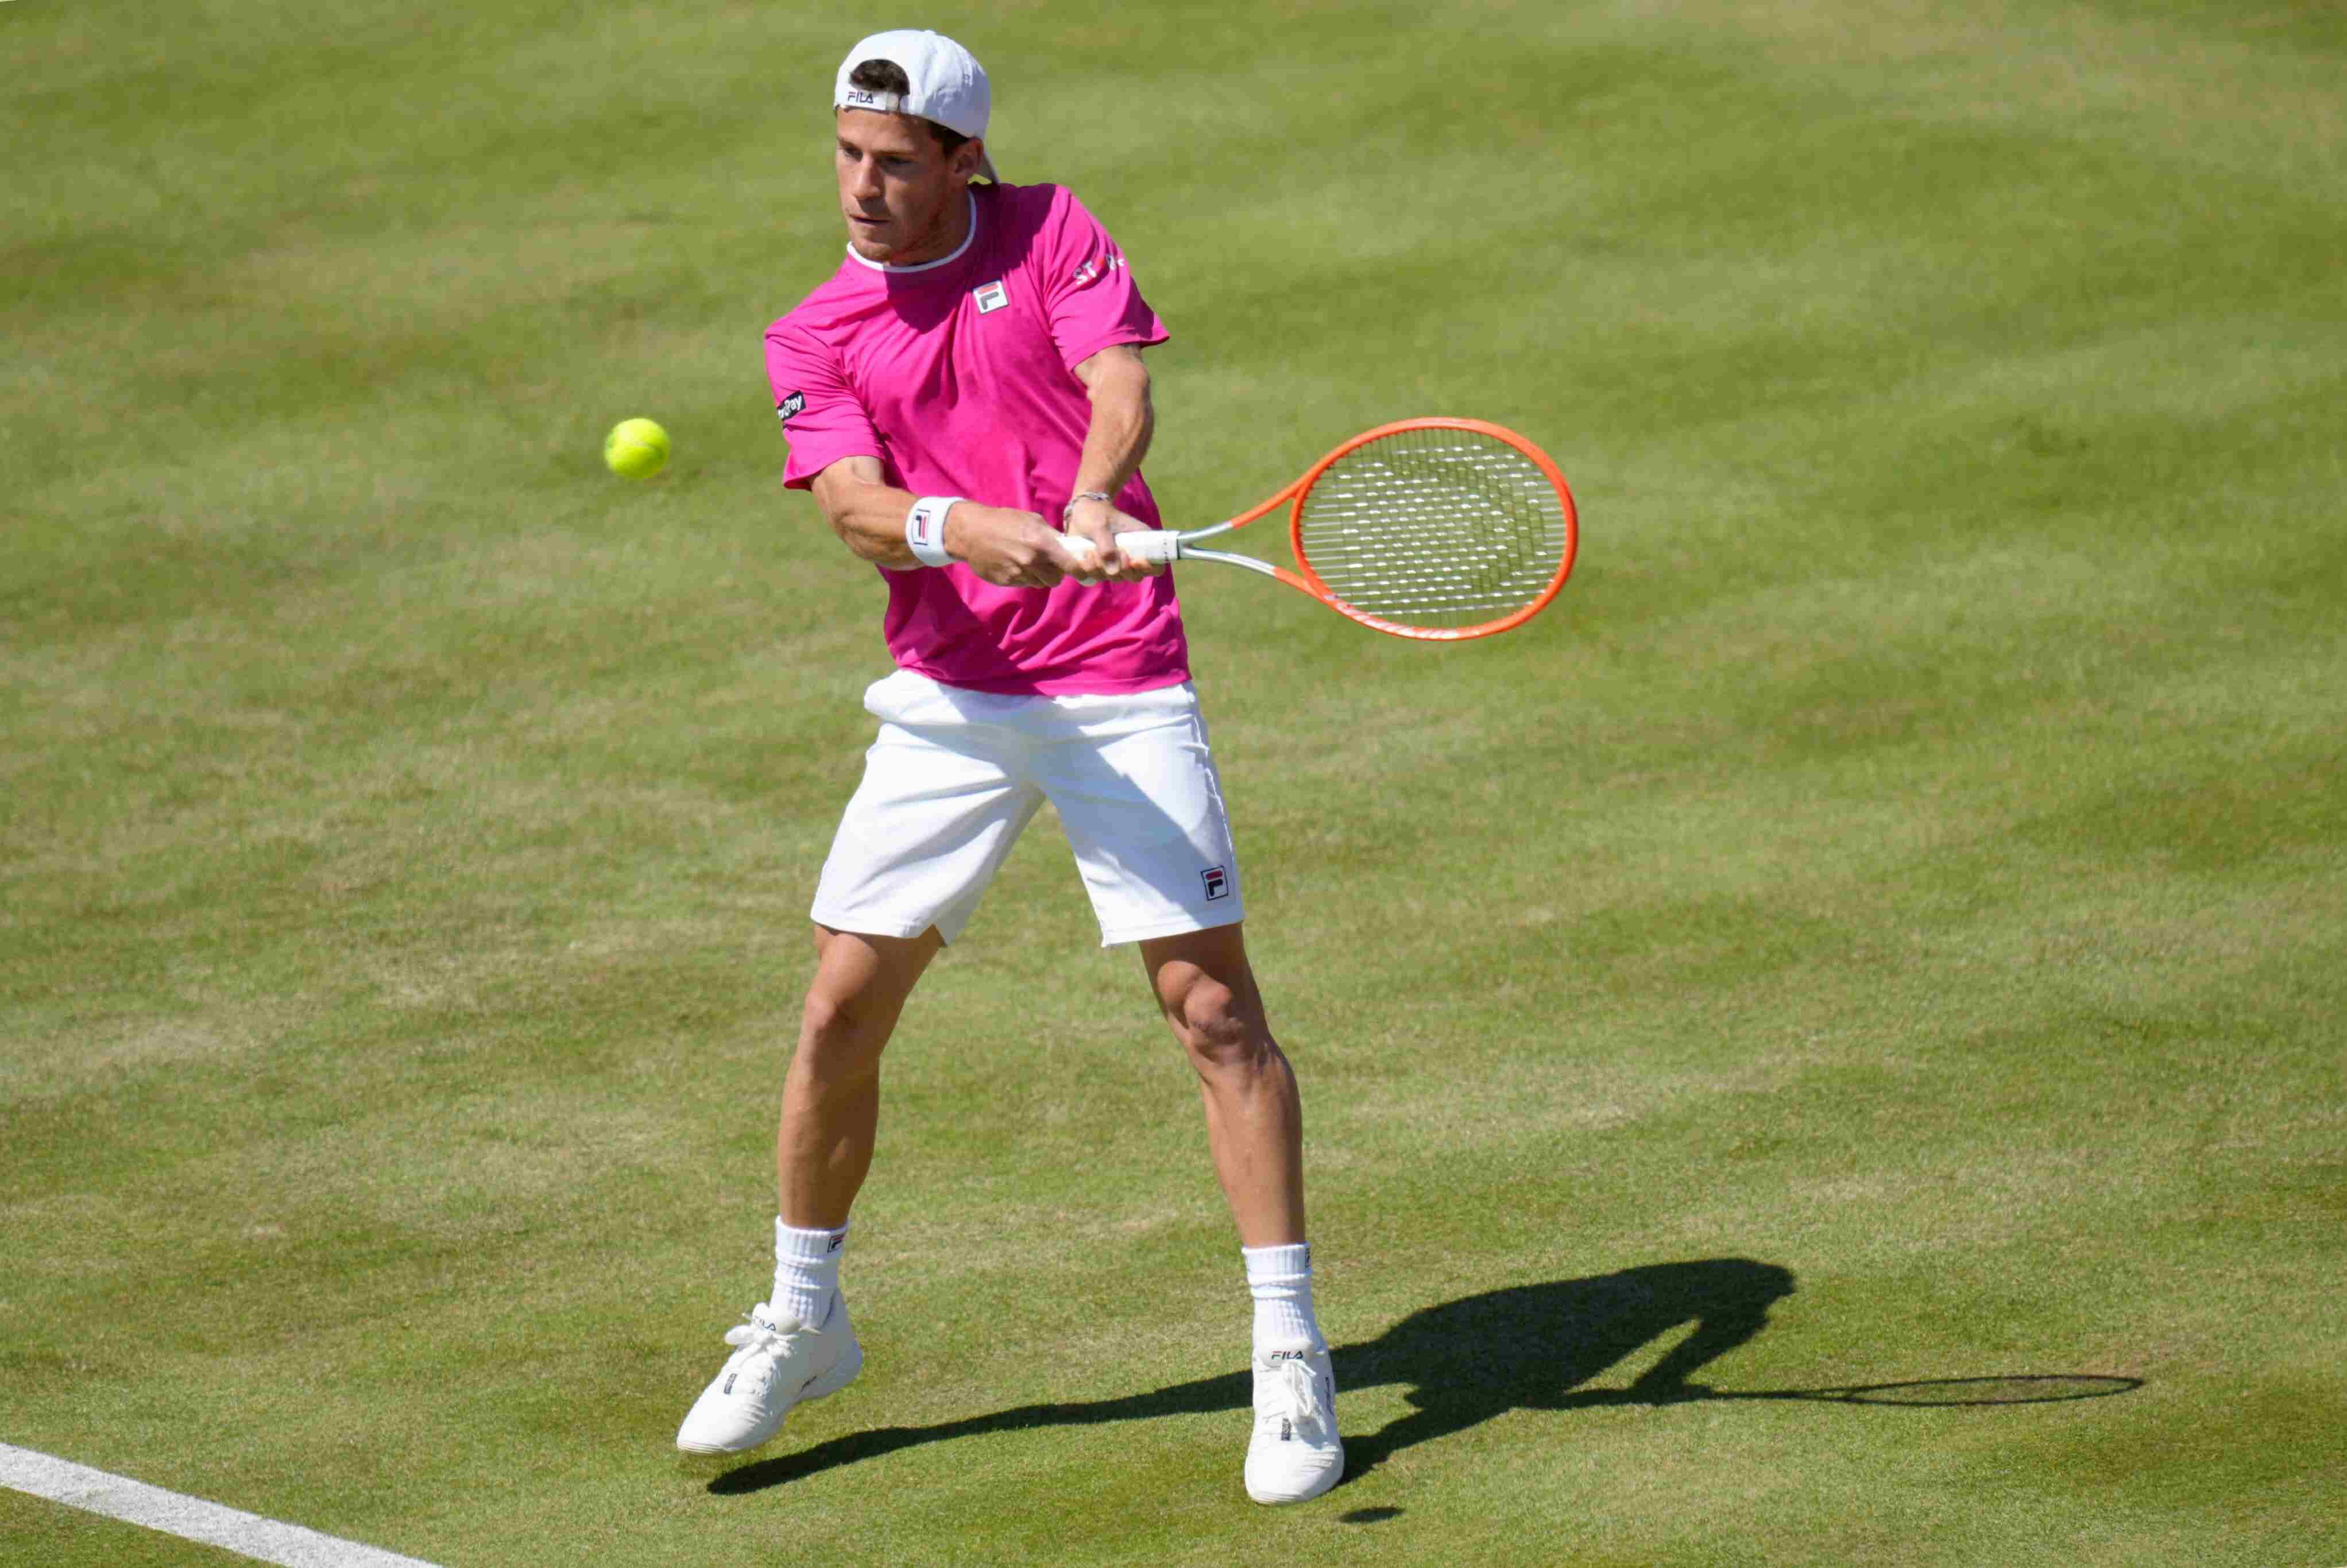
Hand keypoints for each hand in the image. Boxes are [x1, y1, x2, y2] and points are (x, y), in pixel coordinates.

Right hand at [945, 503, 1096, 587]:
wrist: (971, 532)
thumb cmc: (1004, 521)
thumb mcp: (1032, 520)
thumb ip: (1051, 535)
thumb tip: (1069, 547)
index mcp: (1041, 543)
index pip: (1070, 565)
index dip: (1078, 570)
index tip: (1082, 572)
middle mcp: (1032, 561)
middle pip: (1055, 580)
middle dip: (1055, 574)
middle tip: (1049, 564)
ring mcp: (1018, 573)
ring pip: (1039, 584)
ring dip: (1039, 576)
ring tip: (1028, 562)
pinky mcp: (1007, 581)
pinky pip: (1024, 584)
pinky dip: (1024, 577)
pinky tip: (1014, 564)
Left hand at [1064, 497, 1165, 579]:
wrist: (1081, 511)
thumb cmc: (1096, 514)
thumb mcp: (1100, 526)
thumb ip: (1106, 547)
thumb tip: (1113, 571)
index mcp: (1141, 543)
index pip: (1156, 566)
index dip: (1149, 569)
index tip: (1135, 561)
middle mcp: (1131, 557)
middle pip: (1135, 576)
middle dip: (1122, 569)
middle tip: (1109, 553)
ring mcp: (1116, 563)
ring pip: (1115, 578)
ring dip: (1101, 569)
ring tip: (1091, 551)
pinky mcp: (1101, 567)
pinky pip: (1097, 577)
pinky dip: (1089, 571)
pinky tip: (1084, 557)